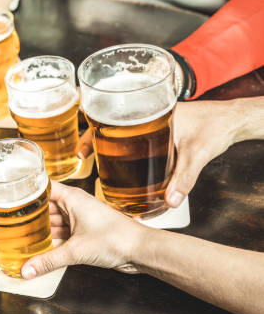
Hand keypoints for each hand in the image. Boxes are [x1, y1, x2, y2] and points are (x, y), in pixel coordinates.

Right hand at [21, 182, 149, 278]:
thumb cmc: (116, 238)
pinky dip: (52, 240)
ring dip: (41, 230)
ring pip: (53, 222)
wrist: (140, 250)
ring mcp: (79, 219)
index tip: (9, 195)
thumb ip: (49, 260)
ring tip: (20, 236)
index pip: (42, 187)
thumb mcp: (76, 250)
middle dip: (30, 215)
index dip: (26, 190)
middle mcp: (74, 205)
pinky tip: (40, 248)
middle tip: (8, 221)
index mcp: (72, 197)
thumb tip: (27, 269)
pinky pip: (62, 234)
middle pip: (45, 206)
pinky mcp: (84, 233)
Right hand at [75, 101, 243, 207]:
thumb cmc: (217, 125)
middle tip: (82, 158)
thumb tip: (170, 202)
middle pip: (107, 124)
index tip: (80, 151)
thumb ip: (184, 178)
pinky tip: (119, 160)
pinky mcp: (156, 128)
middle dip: (91, 139)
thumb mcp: (197, 154)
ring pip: (117, 130)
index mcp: (147, 111)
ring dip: (105, 142)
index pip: (108, 116)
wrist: (233, 119)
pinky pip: (129, 134)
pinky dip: (120, 144)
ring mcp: (149, 120)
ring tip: (95, 161)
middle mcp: (144, 113)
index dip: (89, 133)